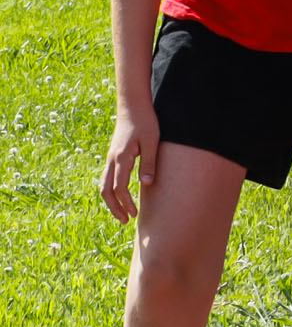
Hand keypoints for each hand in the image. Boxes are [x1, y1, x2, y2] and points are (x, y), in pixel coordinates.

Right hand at [103, 101, 157, 223]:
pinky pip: (107, 177)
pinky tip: (121, 195)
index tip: (135, 214)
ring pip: (103, 184)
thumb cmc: (146, 122)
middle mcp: (112, 160)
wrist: (132, 105)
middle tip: (125, 221)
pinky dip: (110, 190)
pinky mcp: (113, 155)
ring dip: (111, 200)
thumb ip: (149, 163)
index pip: (119, 188)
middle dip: (114, 207)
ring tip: (123, 212)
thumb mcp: (152, 142)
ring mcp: (110, 157)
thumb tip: (146, 185)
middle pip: (105, 190)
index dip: (126, 203)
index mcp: (121, 158)